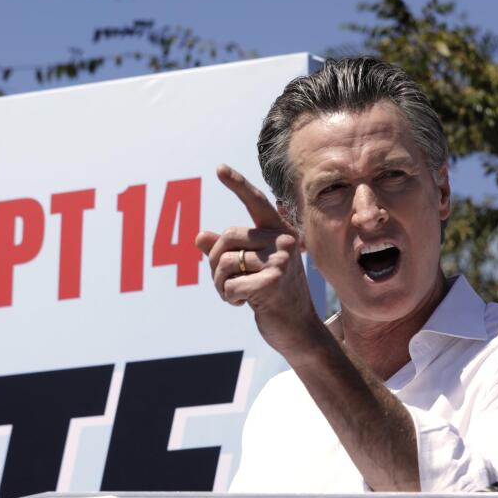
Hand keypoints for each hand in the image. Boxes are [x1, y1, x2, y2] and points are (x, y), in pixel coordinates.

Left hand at [196, 164, 322, 354]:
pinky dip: (228, 297)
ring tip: (235, 295)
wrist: (297, 329)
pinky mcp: (273, 282)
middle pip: (227, 237)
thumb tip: (200, 236)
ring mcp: (281, 260)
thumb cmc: (274, 297)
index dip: (237, 185)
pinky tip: (243, 304)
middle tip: (224, 282)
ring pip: (225, 262)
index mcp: (280, 232)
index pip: (256, 202)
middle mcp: (284, 241)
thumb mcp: (251, 270)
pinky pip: (229, 284)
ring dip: (220, 283)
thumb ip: (227, 252)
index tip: (218, 168)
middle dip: (215, 262)